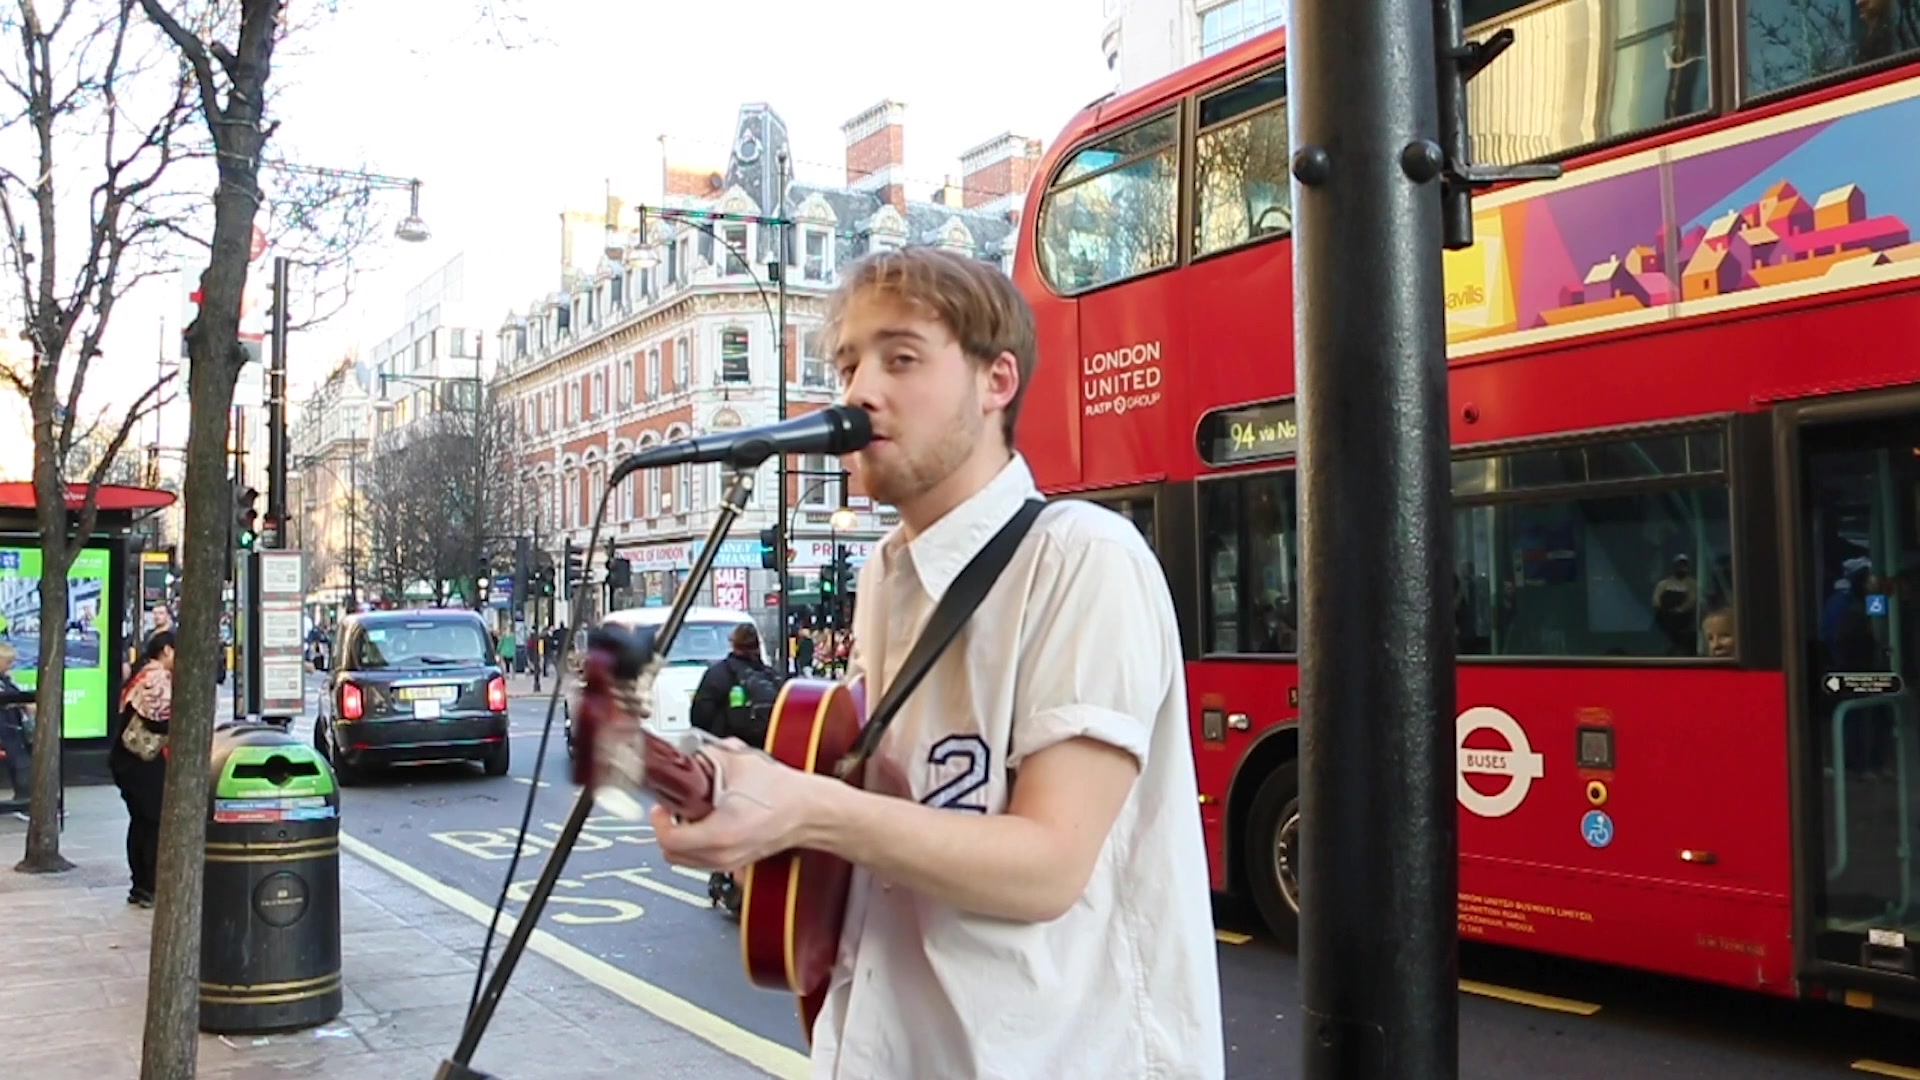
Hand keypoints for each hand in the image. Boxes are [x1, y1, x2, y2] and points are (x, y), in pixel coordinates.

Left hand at [651, 740, 829, 873]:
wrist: (808, 810)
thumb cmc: (782, 792)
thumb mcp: (737, 761)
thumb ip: (705, 755)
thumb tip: (686, 754)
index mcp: (720, 833)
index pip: (668, 840)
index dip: (659, 820)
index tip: (664, 805)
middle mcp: (722, 855)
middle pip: (672, 854)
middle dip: (668, 829)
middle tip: (675, 807)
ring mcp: (729, 863)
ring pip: (686, 860)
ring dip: (682, 837)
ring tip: (694, 812)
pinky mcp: (735, 863)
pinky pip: (702, 860)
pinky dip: (697, 843)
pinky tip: (710, 822)